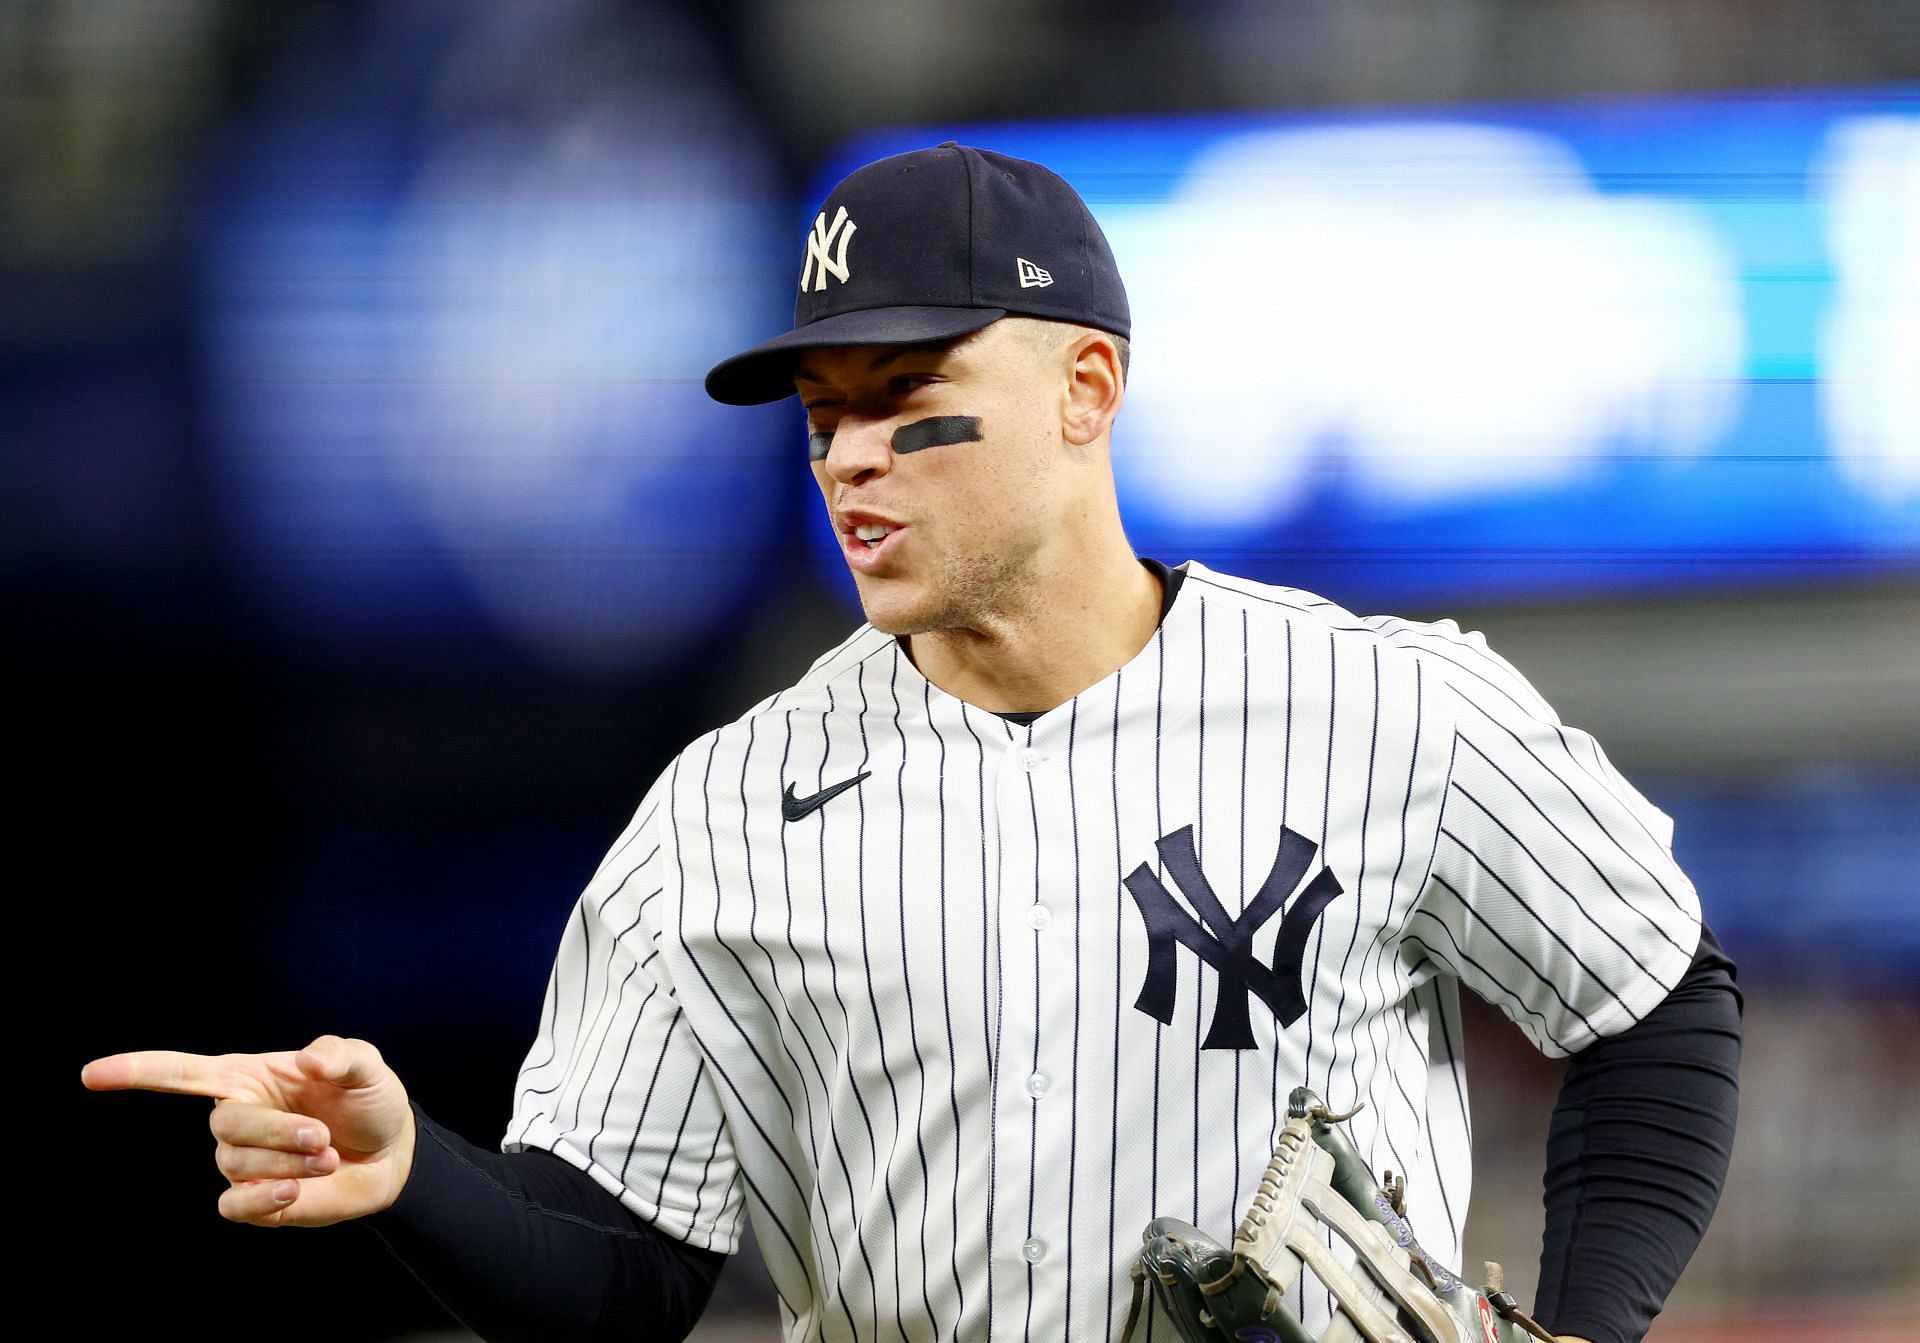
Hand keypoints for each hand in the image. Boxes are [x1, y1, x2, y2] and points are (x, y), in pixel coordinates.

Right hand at [82, 1035, 416, 1226]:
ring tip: (327, 1157)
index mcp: (249, 1077)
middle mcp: (237, 1118)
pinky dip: (262, 1199)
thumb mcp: (365, 1066)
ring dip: (287, 1164)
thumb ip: (340, 1055)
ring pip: (236, 1165)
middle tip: (322, 1136)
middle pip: (224, 1126)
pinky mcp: (256, 1200)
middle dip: (275, 1133)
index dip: (137, 1071)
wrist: (392, 1151)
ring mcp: (242, 1162)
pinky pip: (235, 1206)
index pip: (181, 1073)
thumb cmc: (368, 1099)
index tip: (91, 1074)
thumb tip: (310, 1059)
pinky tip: (293, 1191)